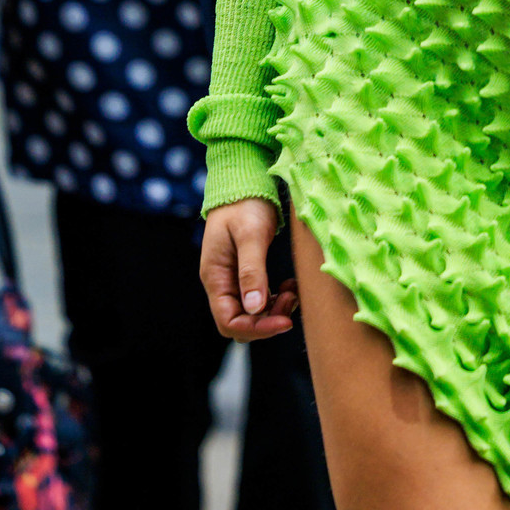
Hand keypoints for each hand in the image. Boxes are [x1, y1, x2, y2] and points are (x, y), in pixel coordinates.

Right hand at [200, 198, 298, 341]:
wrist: (244, 181)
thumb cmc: (245, 203)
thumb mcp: (251, 235)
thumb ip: (252, 271)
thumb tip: (254, 308)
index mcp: (215, 277)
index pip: (228, 321)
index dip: (256, 328)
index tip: (285, 321)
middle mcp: (221, 283)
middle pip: (240, 322)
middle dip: (267, 320)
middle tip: (293, 300)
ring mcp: (232, 279)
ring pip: (251, 312)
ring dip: (274, 310)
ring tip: (294, 291)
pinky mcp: (246, 272)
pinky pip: (259, 298)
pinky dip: (276, 298)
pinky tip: (290, 286)